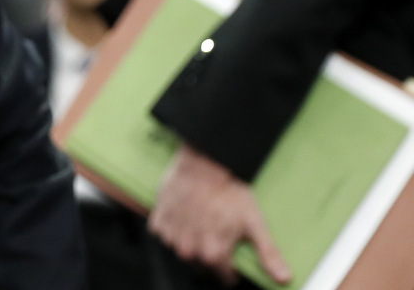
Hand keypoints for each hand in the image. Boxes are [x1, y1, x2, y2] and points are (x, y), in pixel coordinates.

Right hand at [149, 145, 290, 285]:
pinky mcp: (159, 222)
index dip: (231, 268)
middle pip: (202, 265)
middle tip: (217, 234)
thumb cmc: (228, 190)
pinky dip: (174, 229)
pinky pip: (165, 235)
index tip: (232, 253)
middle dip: (210, 255)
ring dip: (191, 242)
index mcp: (213, 254)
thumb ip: (268, 254)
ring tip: (201, 223)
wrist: (203, 163)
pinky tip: (185, 216)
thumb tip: (282, 277)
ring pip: (182, 251)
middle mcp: (189, 249)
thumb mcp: (254, 222)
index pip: (224, 276)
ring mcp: (171, 236)